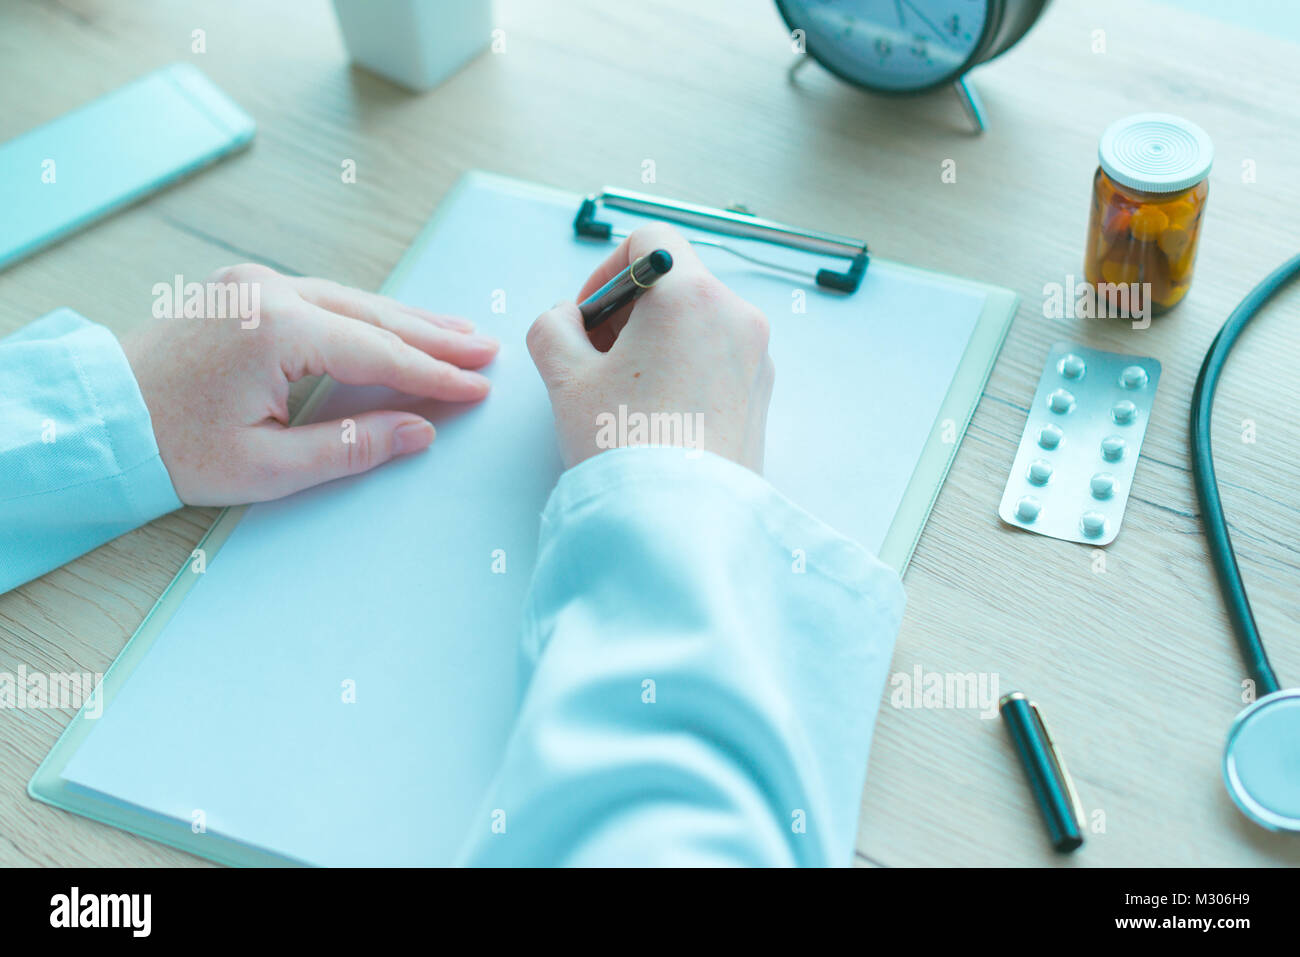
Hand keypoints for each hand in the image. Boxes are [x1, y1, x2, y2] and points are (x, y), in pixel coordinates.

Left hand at [122, 264, 498, 504]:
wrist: (102, 418)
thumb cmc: (174, 448)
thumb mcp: (268, 467)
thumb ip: (353, 446)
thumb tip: (420, 430)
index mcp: (275, 329)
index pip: (379, 353)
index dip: (435, 375)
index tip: (479, 387)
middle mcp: (267, 290)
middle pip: (374, 314)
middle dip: (434, 336)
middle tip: (486, 349)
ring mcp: (252, 282)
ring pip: (352, 300)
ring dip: (405, 320)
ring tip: (457, 334)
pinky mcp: (241, 287)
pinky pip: (322, 296)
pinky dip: (365, 314)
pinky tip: (394, 323)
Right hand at [526, 224, 773, 470]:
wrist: (675, 522)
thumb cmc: (624, 445)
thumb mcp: (564, 376)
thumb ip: (553, 327)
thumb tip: (566, 320)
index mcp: (692, 294)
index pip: (650, 241)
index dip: (608, 271)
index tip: (589, 316)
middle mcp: (736, 316)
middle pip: (676, 283)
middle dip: (629, 312)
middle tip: (596, 358)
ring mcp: (757, 358)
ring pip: (698, 324)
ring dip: (656, 342)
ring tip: (624, 393)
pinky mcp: (762, 397)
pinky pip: (718, 361)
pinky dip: (685, 370)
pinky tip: (655, 415)